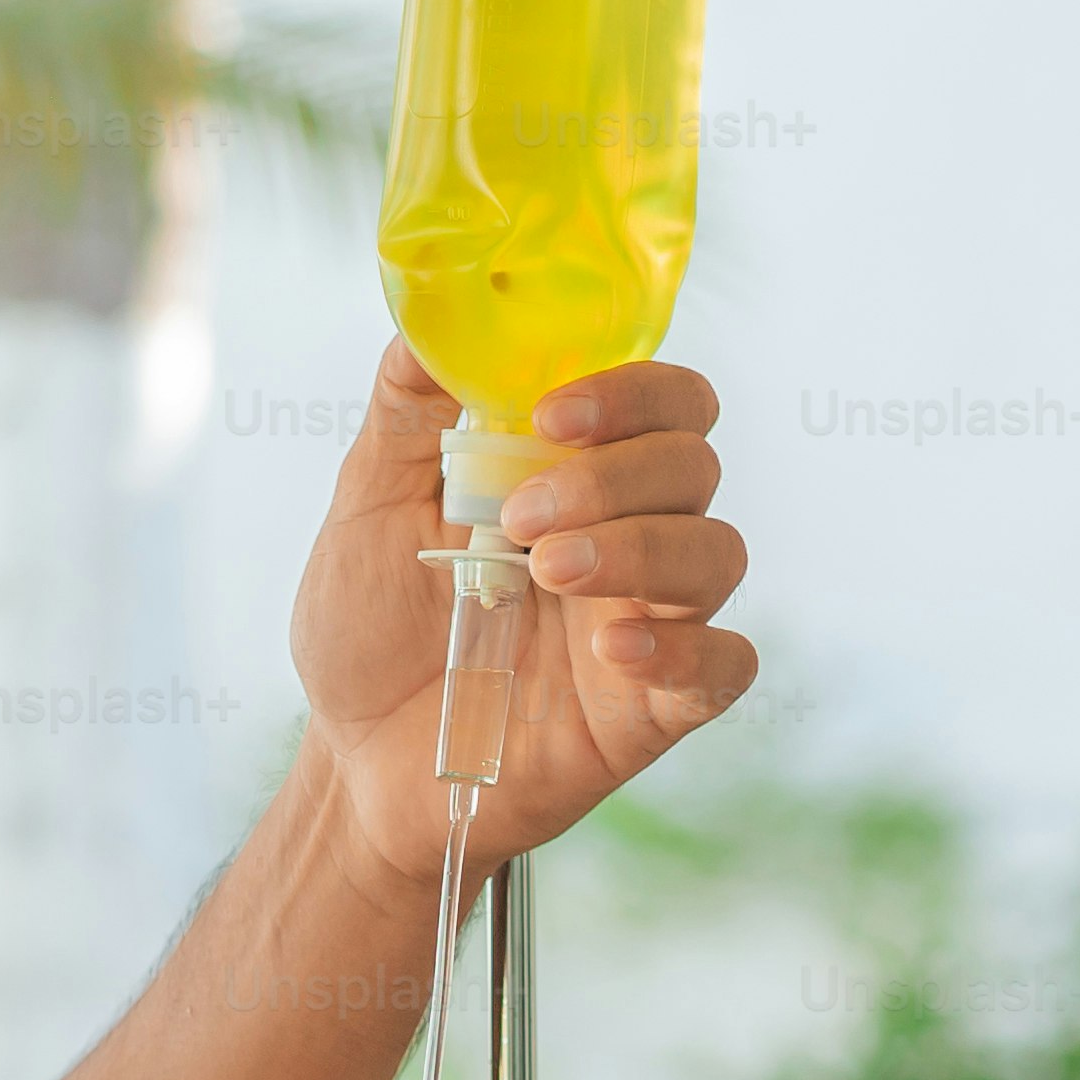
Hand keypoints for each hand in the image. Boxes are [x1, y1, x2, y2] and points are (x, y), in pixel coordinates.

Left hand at [287, 340, 757, 905]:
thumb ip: (409, 412)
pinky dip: (686, 650)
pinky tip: (614, 651)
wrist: (353, 762)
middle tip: (522, 516)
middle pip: (694, 465)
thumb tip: (429, 317)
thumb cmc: (370, 630)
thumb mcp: (370, 506)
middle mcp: (628, 537)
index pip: (662, 401)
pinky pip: (726, 665)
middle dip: (617, 475)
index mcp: (575, 475)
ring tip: (548, 572)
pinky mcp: (655, 708)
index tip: (551, 414)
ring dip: (641, 549)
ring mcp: (649, 621)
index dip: (630, 391)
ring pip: (717, 553)